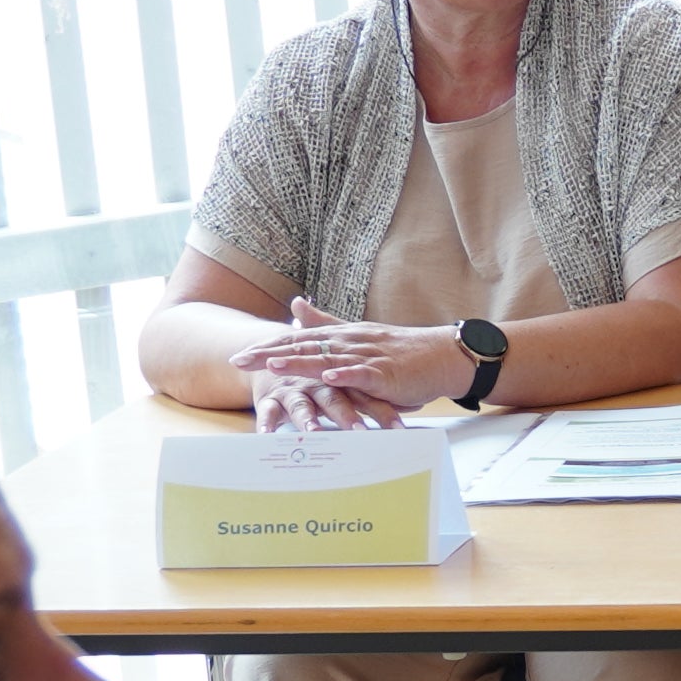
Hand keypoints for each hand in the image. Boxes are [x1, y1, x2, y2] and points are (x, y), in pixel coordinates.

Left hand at [240, 304, 474, 412]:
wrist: (441, 356)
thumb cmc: (400, 351)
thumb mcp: (357, 334)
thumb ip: (325, 321)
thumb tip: (296, 304)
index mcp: (341, 336)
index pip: (297, 340)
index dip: (267, 347)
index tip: (238, 355)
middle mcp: (350, 342)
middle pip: (304, 348)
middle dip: (270, 355)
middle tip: (239, 362)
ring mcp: (368, 357)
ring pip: (328, 359)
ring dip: (300, 363)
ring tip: (272, 366)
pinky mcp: (387, 373)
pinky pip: (364, 374)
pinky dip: (346, 375)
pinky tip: (328, 377)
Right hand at [248, 368, 400, 433]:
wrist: (278, 359)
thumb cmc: (320, 378)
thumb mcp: (349, 383)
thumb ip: (376, 395)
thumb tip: (417, 405)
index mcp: (342, 382)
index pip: (367, 397)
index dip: (383, 413)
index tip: (400, 431)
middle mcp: (319, 385)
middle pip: (335, 400)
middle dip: (347, 416)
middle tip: (360, 432)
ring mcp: (294, 390)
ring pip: (301, 405)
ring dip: (307, 419)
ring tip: (314, 433)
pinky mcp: (272, 398)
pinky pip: (268, 411)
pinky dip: (267, 422)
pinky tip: (267, 436)